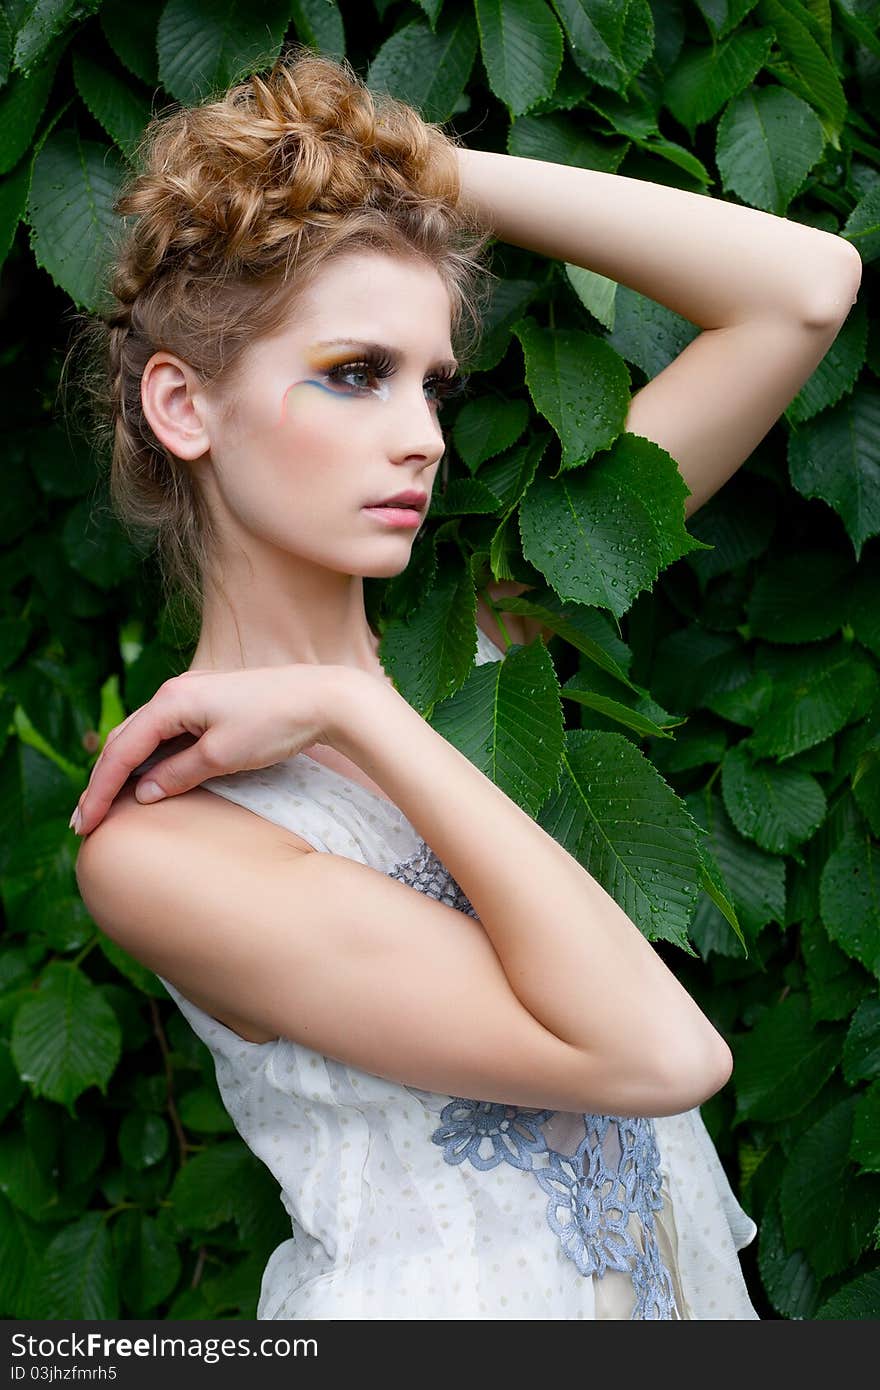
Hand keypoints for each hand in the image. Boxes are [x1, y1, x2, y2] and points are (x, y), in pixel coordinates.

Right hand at [70, 664, 345, 836]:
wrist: (323, 697)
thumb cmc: (275, 724)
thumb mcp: (222, 756)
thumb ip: (178, 775)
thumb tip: (143, 793)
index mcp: (171, 702)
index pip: (121, 752)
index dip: (99, 791)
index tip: (85, 825)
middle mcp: (175, 692)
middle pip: (124, 740)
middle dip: (101, 782)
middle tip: (83, 822)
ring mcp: (192, 694)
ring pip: (143, 735)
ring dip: (122, 769)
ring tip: (104, 804)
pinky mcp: (209, 701)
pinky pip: (165, 731)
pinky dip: (148, 757)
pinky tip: (143, 778)